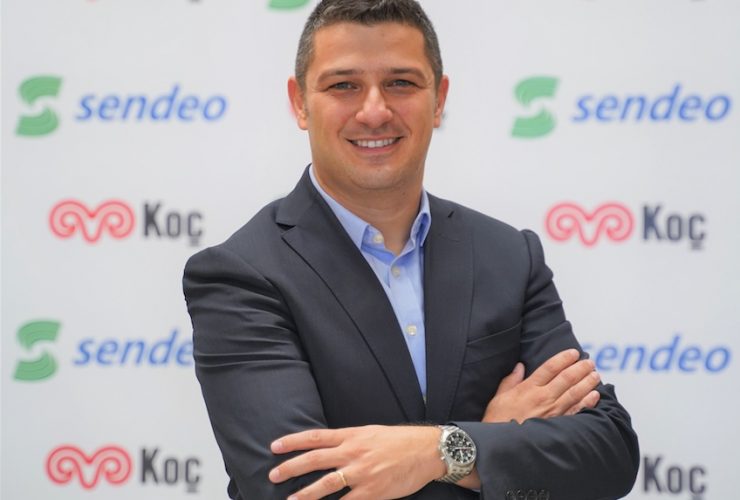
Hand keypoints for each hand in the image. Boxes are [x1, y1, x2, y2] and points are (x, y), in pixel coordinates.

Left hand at [269, 425, 444, 499]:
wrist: (427, 450)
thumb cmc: (400, 441)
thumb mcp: (371, 433)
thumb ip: (349, 440)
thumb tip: (328, 447)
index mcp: (352, 436)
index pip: (316, 437)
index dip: (293, 441)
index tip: (275, 446)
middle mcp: (353, 452)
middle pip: (315, 459)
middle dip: (291, 468)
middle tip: (273, 475)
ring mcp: (362, 473)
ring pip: (326, 484)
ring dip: (306, 493)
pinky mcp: (372, 491)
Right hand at [483, 349, 600, 423]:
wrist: (503, 446)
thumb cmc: (498, 421)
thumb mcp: (499, 397)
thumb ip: (511, 380)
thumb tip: (520, 366)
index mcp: (528, 388)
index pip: (550, 368)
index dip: (563, 358)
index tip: (573, 353)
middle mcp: (543, 398)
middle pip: (566, 378)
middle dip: (580, 368)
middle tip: (590, 362)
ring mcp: (553, 412)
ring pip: (575, 393)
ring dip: (587, 382)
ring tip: (595, 374)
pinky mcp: (559, 425)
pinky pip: (577, 411)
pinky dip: (587, 402)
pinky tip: (595, 395)